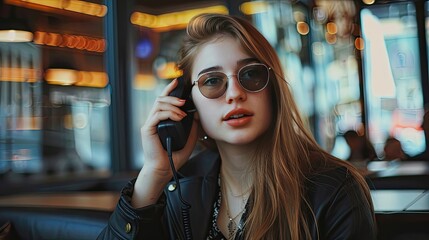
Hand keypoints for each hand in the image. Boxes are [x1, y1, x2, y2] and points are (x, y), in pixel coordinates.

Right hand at [132, 79, 197, 206]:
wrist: (164, 169)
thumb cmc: (174, 156)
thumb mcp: (188, 139)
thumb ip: (191, 127)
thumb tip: (196, 114)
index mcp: (161, 121)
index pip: (164, 101)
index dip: (169, 89)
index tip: (177, 81)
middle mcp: (154, 120)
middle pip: (160, 99)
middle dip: (172, 95)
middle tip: (184, 100)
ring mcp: (150, 124)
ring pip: (158, 104)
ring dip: (172, 104)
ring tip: (183, 111)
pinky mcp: (147, 129)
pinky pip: (157, 115)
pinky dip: (169, 113)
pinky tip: (179, 118)